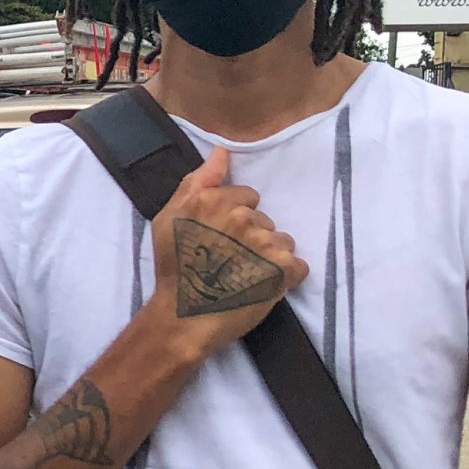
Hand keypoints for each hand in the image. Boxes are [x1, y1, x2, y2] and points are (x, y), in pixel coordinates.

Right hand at [148, 145, 307, 356]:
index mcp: (215, 201)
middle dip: (253, 238)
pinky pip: (298, 267)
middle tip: (229, 261)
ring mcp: (264, 243)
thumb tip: (222, 151)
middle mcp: (242, 217)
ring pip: (283, 242)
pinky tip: (264, 287)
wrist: (183, 317)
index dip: (234, 218)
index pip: (247, 197)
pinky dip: (286, 278)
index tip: (220, 239)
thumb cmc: (173, 270)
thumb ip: (197, 182)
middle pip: (265, 220)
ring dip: (270, 258)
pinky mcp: (281, 270)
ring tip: (246, 277)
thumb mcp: (170, 218)